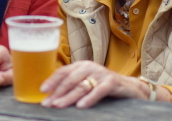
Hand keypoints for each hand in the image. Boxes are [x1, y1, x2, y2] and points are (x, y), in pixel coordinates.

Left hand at [40, 60, 161, 108]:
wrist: (129, 87)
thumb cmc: (103, 86)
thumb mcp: (86, 82)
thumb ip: (72, 86)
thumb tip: (51, 97)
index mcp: (81, 66)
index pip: (63, 71)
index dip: (52, 80)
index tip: (42, 90)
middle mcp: (89, 67)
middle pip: (70, 79)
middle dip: (57, 92)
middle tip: (48, 103)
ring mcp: (101, 73)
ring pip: (81, 86)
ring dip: (69, 97)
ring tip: (59, 105)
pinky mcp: (112, 82)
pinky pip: (99, 90)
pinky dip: (89, 98)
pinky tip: (81, 106)